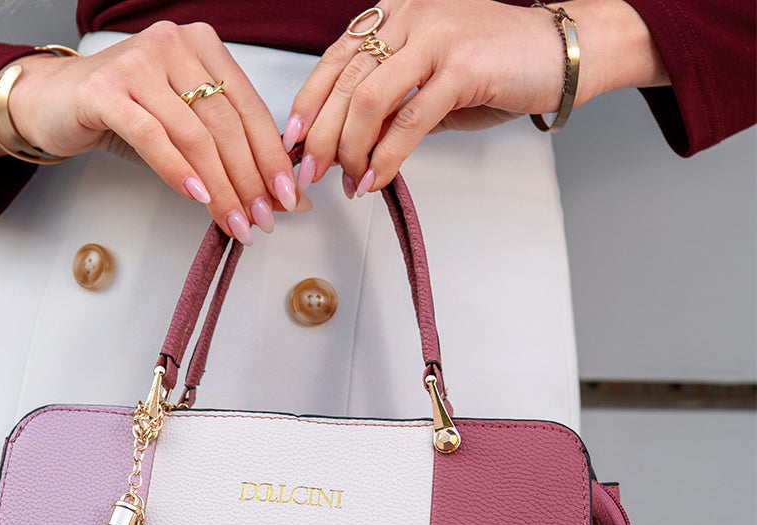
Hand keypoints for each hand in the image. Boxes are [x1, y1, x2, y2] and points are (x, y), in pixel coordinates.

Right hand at [0, 22, 300, 242]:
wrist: (52, 100)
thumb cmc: (123, 114)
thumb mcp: (182, 126)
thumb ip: (226, 151)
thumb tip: (280, 196)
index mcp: (203, 46)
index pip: (250, 107)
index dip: (271, 157)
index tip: (287, 199)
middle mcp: (174, 44)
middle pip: (226, 124)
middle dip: (249, 180)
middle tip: (263, 220)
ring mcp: (138, 63)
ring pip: (194, 134)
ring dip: (220, 187)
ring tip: (234, 222)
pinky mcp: (105, 89)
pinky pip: (153, 137)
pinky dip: (178, 171)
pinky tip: (197, 198)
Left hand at [285, 0, 669, 195]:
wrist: (559, 52)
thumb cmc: (497, 66)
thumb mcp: (430, 85)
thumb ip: (391, 109)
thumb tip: (353, 149)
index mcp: (396, 17)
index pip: (335, 61)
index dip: (308, 104)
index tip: (292, 141)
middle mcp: (408, 19)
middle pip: (344, 82)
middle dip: (320, 136)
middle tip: (310, 174)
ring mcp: (433, 38)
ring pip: (367, 100)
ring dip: (350, 149)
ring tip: (347, 180)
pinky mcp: (459, 66)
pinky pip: (407, 120)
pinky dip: (385, 157)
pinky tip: (375, 179)